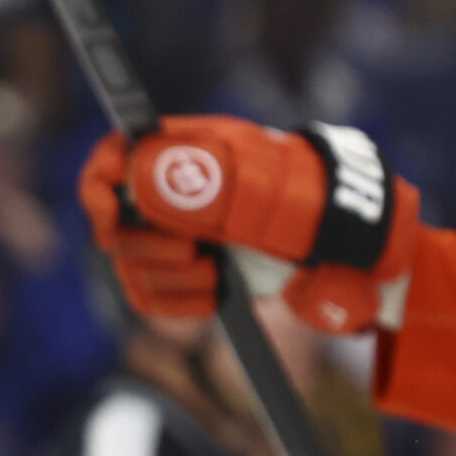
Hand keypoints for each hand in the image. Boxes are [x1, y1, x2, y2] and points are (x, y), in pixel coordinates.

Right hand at [79, 115, 418, 333]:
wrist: (355, 254)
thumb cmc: (314, 208)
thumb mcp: (259, 192)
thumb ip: (196, 183)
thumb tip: (132, 175)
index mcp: (186, 152)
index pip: (112, 156)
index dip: (99, 187)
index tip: (113, 215)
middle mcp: (174, 192)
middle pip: (112, 221)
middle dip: (143, 245)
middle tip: (192, 252)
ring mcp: (182, 235)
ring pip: (129, 264)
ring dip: (167, 278)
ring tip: (213, 275)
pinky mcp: (192, 275)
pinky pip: (150, 297)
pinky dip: (178, 304)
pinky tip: (214, 295)